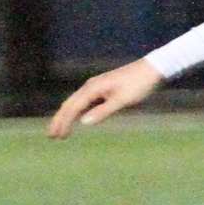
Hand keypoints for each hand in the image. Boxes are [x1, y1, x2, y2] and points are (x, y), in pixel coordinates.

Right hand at [48, 59, 163, 139]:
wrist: (152, 69)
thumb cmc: (139, 84)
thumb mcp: (122, 100)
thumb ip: (102, 111)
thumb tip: (83, 122)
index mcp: (93, 88)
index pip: (73, 108)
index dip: (63, 122)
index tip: (56, 135)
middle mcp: (90, 86)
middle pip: (69, 104)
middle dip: (59, 120)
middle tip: (51, 136)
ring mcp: (96, 86)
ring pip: (75, 103)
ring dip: (67, 116)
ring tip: (60, 130)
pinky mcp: (102, 88)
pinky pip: (84, 102)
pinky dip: (77, 112)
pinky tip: (77, 119)